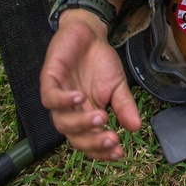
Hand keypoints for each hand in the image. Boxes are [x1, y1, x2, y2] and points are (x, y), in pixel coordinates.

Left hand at [40, 9, 141, 160]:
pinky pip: (50, 97)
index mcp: (85, 115)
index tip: (120, 152)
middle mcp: (70, 111)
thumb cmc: (100, 61)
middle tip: (112, 139)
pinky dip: (64, 101)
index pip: (89, 141)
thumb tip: (136, 127)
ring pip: (61, 121)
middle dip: (92, 142)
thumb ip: (124, 106)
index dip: (101, 150)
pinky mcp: (49, 79)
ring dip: (80, 123)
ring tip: (102, 117)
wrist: (89, 32)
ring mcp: (58, 96)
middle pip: (74, 137)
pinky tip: (80, 97)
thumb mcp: (118, 85)